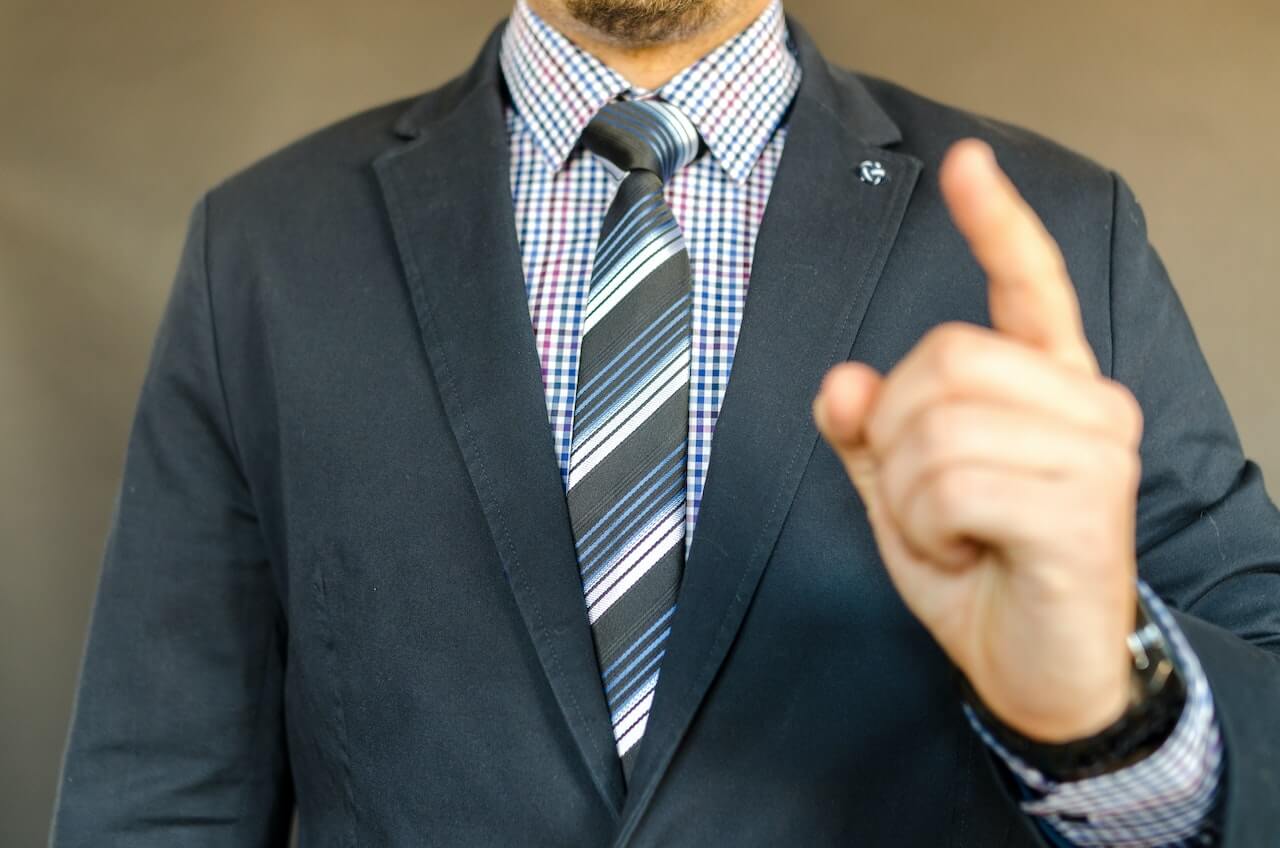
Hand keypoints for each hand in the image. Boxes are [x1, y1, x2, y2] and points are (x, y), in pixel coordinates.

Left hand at [813, 140, 1141, 742]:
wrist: (1038, 670)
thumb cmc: (979, 569)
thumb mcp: (902, 494)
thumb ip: (868, 432)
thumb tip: (842, 381)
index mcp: (1049, 385)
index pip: (1029, 285)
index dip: (994, 222)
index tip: (966, 164)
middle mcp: (1087, 402)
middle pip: (942, 358)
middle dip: (894, 439)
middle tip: (923, 503)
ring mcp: (1096, 454)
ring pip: (937, 426)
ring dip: (907, 496)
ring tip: (950, 534)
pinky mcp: (1084, 511)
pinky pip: (951, 486)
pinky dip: (927, 530)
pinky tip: (966, 553)